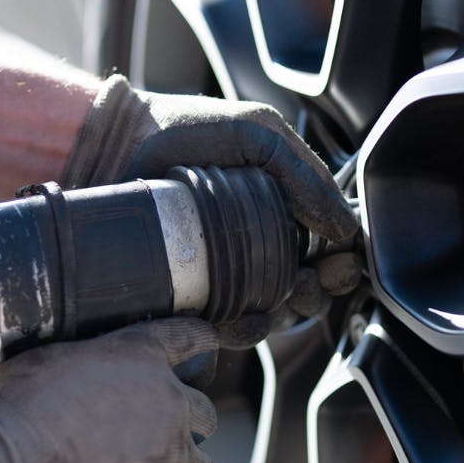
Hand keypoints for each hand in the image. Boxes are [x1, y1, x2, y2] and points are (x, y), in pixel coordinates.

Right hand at [0, 318, 219, 462]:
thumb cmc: (8, 426)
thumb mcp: (38, 363)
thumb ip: (82, 360)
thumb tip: (82, 371)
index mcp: (140, 359)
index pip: (193, 341)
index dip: (197, 353)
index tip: (196, 363)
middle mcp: (171, 404)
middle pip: (203, 413)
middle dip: (178, 426)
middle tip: (140, 444)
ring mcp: (178, 461)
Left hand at [64, 76, 360, 345]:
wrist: (117, 143)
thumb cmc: (187, 129)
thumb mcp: (257, 134)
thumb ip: (304, 174)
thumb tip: (346, 228)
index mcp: (282, 212)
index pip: (325, 252)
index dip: (338, 265)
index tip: (337, 264)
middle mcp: (256, 249)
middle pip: (303, 292)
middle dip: (315, 295)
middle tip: (307, 283)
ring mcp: (222, 277)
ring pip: (269, 317)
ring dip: (282, 317)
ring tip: (275, 302)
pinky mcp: (187, 299)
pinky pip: (221, 332)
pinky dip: (237, 333)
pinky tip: (237, 320)